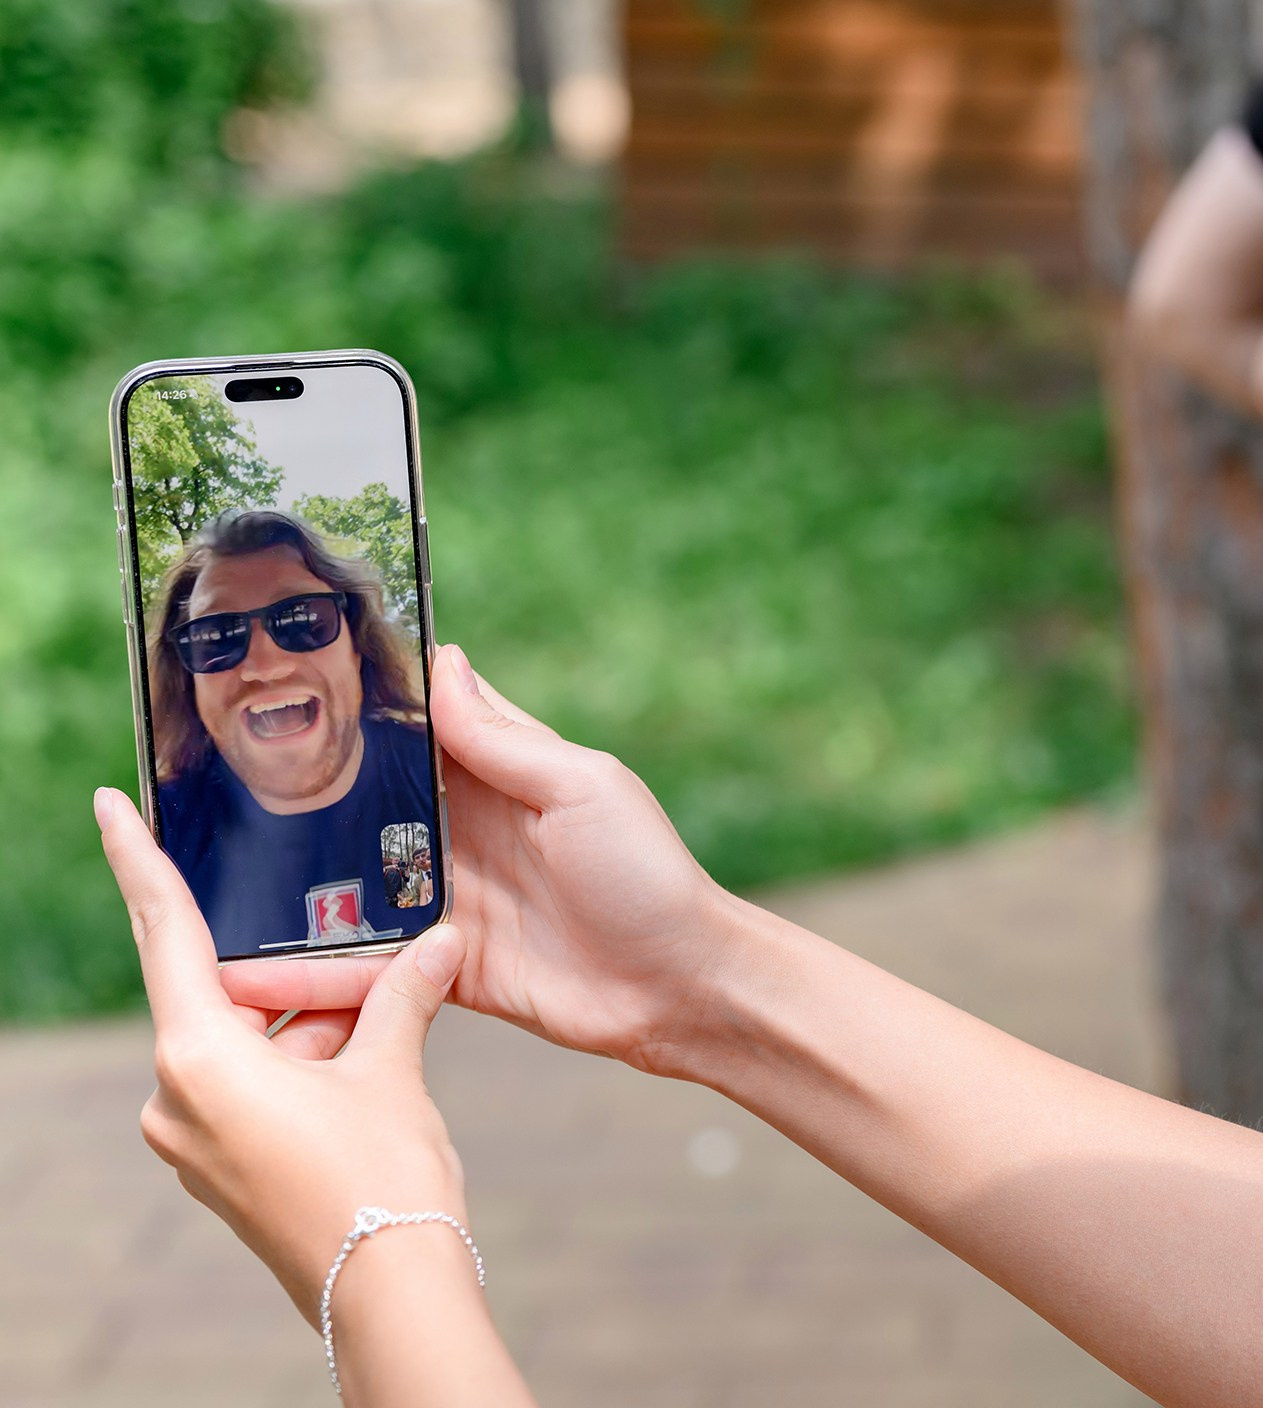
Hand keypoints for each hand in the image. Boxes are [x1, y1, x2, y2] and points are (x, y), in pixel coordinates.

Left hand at [95, 788, 467, 1318]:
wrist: (387, 1290)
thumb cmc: (380, 1179)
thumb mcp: (393, 1069)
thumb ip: (404, 994)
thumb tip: (441, 941)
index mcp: (198, 1058)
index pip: (165, 935)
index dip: (137, 863)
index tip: (109, 808)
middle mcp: (178, 1097)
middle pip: (224, 992)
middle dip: (293, 964)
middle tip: (353, 931)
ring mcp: (197, 1137)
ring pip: (250, 1039)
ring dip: (312, 1016)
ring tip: (390, 996)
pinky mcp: (225, 1163)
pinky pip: (256, 1082)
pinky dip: (306, 1056)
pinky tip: (370, 1045)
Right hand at [222, 646, 747, 1071]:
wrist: (680, 988)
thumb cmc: (646, 875)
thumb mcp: (580, 788)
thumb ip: (503, 737)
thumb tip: (442, 660)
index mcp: (496, 776)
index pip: (410, 732)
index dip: (351, 714)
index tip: (269, 688)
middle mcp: (461, 834)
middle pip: (360, 811)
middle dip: (290, 805)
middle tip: (195, 797)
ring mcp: (446, 903)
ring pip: (347, 891)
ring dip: (285, 896)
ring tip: (195, 889)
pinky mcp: (441, 970)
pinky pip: (365, 967)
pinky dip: (311, 973)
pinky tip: (244, 976)